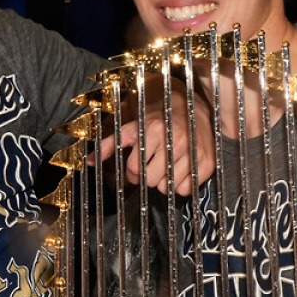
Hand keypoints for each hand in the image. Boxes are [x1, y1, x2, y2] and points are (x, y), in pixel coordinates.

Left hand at [90, 79, 215, 195]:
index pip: (134, 169)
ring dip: (165, 181)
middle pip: (151, 181)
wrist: (190, 106)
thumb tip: (88, 161)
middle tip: (154, 164)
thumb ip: (110, 143)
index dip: (133, 170)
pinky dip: (182, 185)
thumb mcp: (132, 126)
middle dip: (149, 176)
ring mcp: (193, 151)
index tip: (138, 163)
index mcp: (153, 130)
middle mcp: (174, 140)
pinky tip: (181, 169)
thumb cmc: (156, 118)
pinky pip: (187, 189)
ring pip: (168, 188)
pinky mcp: (207, 162)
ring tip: (168, 164)